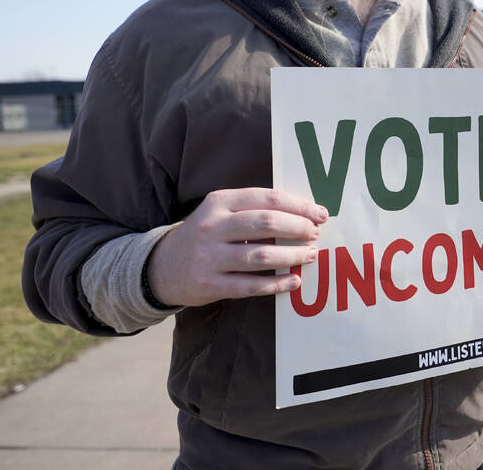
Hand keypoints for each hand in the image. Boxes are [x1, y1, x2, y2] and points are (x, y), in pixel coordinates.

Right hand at [147, 188, 326, 306]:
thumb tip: (303, 214)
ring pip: (261, 255)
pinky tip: (294, 281)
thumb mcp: (220, 212)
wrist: (163, 267)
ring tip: (310, 256)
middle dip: (298, 228)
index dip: (298, 206)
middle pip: (266, 223)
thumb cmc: (205, 235)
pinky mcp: (209, 285)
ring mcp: (209, 257)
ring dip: (292, 255)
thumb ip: (253, 209)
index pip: (267, 198)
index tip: (319, 213)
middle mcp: (212, 226)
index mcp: (219, 202)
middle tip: (315, 234)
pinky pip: (250, 286)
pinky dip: (276, 284)